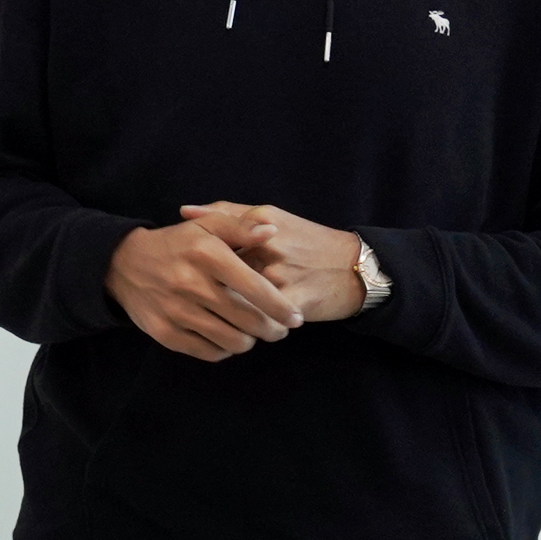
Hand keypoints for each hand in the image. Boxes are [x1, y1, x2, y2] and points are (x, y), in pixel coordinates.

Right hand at [107, 222, 299, 360]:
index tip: (296, 319)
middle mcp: (191, 284)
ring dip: (249, 341)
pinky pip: (210, 352)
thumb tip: (271, 232)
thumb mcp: (206, 226)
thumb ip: (241, 226)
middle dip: (272, 330)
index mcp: (207, 254)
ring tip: (251, 332)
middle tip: (278, 330)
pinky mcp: (166, 334)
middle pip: (249, 321)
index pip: (256, 288)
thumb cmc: (177, 244)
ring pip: (233, 341)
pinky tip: (226, 337)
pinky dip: (224, 349)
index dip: (282, 308)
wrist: (124, 265)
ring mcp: (177, 312)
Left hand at [181, 200, 367, 322]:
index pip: (210, 241)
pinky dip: (254, 327)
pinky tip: (254, 328)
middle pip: (218, 274)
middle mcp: (268, 245)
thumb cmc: (308, 241)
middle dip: (209, 289)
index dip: (196, 263)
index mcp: (259, 220)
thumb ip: (226, 213)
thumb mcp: (271, 216)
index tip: (190, 272)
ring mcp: (280, 275)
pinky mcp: (292, 303)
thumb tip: (183, 211)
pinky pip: (259, 321)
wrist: (357, 268)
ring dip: (229, 312)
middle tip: (204, 297)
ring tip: (228, 314)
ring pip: (235, 300)